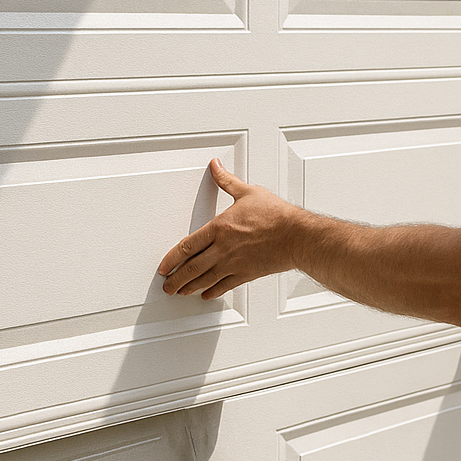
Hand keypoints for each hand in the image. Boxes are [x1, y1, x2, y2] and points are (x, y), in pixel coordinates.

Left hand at [158, 159, 304, 300]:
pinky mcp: (246, 274)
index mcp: (220, 228)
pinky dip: (214, 291)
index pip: (188, 246)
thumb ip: (227, 181)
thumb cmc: (276, 216)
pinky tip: (207, 294)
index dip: (172, 258)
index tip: (164, 267)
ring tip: (180, 292)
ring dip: (190, 287)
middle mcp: (223, 249)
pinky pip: (225, 285)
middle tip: (167, 286)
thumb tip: (215, 167)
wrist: (296, 236)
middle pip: (192, 267)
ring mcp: (234, 264)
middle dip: (176, 279)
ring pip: (205, 279)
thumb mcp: (248, 193)